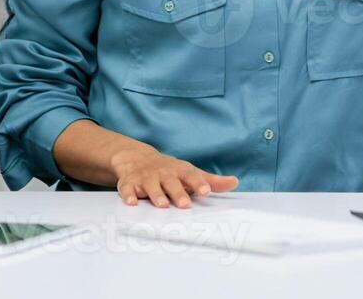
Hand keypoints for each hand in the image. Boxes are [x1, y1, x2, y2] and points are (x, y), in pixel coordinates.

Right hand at [111, 145, 238, 207]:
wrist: (136, 158)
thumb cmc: (170, 171)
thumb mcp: (189, 173)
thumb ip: (211, 181)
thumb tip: (234, 182)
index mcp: (179, 170)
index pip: (191, 175)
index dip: (198, 183)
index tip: (206, 192)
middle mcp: (163, 172)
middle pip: (171, 182)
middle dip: (177, 192)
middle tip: (185, 205)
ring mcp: (145, 177)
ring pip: (150, 185)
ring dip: (156, 194)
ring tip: (162, 205)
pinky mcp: (129, 182)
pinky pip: (127, 188)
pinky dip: (128, 194)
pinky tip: (131, 202)